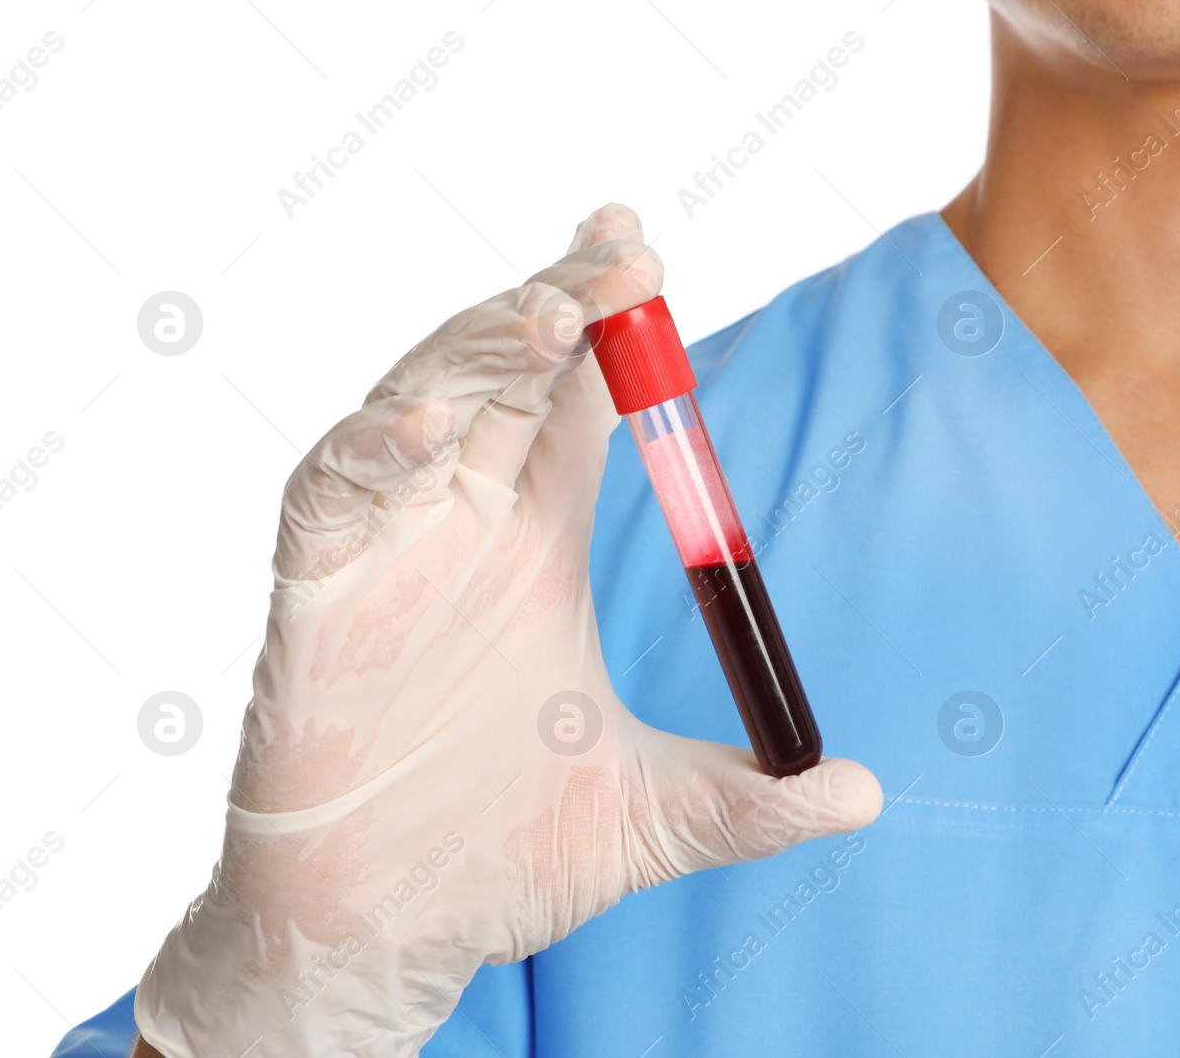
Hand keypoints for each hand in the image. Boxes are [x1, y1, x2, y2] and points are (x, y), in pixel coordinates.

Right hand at [133, 204, 882, 1057]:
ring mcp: (388, 545)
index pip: (580, 399)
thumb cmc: (501, 857)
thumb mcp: (650, 818)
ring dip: (479, 349)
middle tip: (624, 251)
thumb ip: (752, 802)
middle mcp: (464, 520)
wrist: (390, 928)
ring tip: (549, 314)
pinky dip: (372, 449)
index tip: (656, 265)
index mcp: (540, 539)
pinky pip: (331, 490)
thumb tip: (867, 797)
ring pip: (422, 400)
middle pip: (507, 370)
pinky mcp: (313, 586)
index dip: (617, 332)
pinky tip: (429, 427)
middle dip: (558, 302)